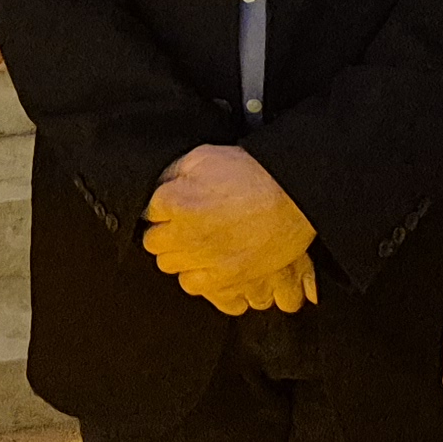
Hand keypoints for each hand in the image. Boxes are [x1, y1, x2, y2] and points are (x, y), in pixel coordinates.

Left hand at [143, 144, 318, 314]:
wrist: (293, 197)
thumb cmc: (253, 173)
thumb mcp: (205, 156)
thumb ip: (175, 172)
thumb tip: (163, 185)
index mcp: (174, 201)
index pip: (149, 212)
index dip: (162, 210)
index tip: (172, 209)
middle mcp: (183, 233)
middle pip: (153, 243)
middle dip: (165, 233)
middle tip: (183, 226)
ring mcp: (202, 258)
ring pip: (169, 265)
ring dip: (178, 255)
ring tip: (196, 244)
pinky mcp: (223, 277)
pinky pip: (192, 285)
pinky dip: (196, 276)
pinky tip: (206, 262)